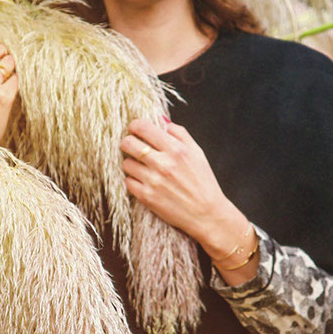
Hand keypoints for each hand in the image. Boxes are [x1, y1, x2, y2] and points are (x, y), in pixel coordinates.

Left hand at [120, 118, 259, 281]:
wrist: (206, 214)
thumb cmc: (203, 182)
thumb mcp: (197, 153)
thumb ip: (179, 133)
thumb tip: (161, 119)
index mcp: (176, 149)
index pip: (143, 127)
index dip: (135, 125)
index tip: (136, 129)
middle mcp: (163, 164)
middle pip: (128, 143)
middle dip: (128, 142)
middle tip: (133, 146)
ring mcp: (153, 181)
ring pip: (126, 163)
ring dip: (131, 163)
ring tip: (142, 167)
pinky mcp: (146, 197)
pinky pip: (128, 182)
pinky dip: (133, 180)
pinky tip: (143, 181)